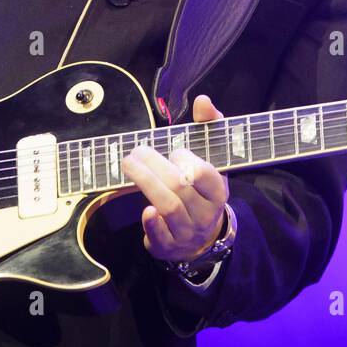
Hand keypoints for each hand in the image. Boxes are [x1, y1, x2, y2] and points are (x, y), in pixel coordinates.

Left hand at [122, 94, 228, 263]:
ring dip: (146, 183)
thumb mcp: (210, 160)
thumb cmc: (201, 190)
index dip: (187, 160)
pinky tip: (145, 210)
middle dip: (155, 166)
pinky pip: (162, 236)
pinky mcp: (169, 245)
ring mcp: (188, 231)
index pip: (206, 174)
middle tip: (136, 151)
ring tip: (129, 164)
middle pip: (180, 187)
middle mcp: (206, 212)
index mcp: (217, 190)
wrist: (200, 238)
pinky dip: (153, 224)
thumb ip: (208, 128)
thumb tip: (203, 100)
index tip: (173, 152)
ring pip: (169, 207)